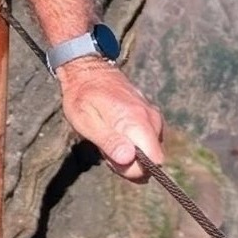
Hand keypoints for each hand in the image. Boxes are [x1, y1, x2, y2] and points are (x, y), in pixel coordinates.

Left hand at [55, 59, 164, 182]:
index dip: (135, 168)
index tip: (113, 157)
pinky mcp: (151, 116)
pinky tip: (115, 132)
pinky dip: (133, 143)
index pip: (155, 162)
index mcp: (137, 121)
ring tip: (108, 137)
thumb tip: (129, 159)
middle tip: (106, 146)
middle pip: (153, 160)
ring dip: (130, 153)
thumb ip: (109, 140)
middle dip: (131, 163)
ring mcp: (153, 116)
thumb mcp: (86, 120)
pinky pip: (148, 141)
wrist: (87, 69)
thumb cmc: (82, 96)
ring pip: (150, 152)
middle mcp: (152, 119)